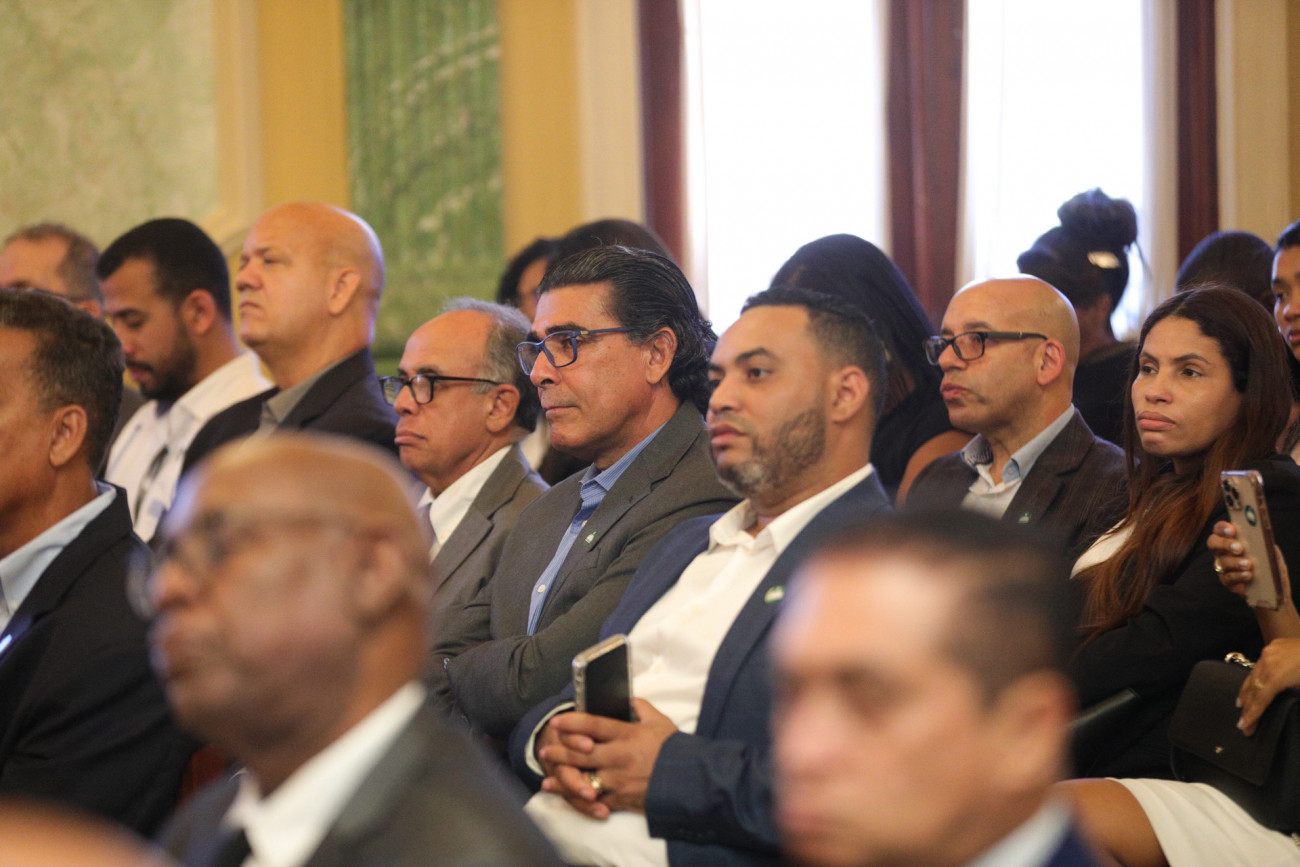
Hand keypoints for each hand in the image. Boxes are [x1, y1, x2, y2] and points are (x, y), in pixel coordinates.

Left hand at [537, 699, 676, 818]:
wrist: (688, 781)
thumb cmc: (673, 749)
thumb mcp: (659, 721)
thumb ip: (640, 707)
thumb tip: (627, 699)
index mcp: (626, 735)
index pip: (593, 725)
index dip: (572, 722)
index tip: (556, 721)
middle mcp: (616, 757)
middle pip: (579, 753)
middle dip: (559, 751)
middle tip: (545, 750)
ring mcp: (616, 780)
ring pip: (582, 777)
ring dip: (562, 776)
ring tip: (547, 774)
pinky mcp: (619, 798)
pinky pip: (595, 799)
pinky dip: (578, 798)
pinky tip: (566, 796)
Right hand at [1209, 522, 1299, 639]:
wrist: (1271, 588)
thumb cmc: (1269, 566)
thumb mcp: (1270, 553)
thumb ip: (1266, 546)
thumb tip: (1265, 541)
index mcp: (1231, 539)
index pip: (1220, 529)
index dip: (1223, 528)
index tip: (1232, 530)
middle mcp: (1222, 551)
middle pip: (1213, 543)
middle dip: (1225, 544)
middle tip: (1239, 548)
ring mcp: (1222, 566)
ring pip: (1221, 562)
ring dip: (1235, 562)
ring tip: (1248, 564)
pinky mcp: (1226, 580)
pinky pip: (1227, 577)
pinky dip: (1238, 576)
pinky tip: (1248, 575)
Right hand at [1238, 638, 1299, 734]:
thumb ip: (1296, 701)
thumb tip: (1291, 714)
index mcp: (1277, 675)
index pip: (1261, 699)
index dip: (1253, 714)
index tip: (1245, 727)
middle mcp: (1268, 662)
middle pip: (1253, 688)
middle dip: (1247, 707)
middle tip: (1242, 723)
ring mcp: (1270, 652)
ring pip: (1253, 675)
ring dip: (1246, 691)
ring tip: (1240, 705)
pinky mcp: (1274, 646)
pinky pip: (1259, 665)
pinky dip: (1254, 677)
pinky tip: (1252, 684)